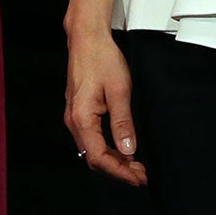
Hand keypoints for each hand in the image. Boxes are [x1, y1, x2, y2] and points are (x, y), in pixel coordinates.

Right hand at [64, 28, 146, 185]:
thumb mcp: (119, 90)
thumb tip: (128, 149)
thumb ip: (123, 122)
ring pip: (92, 150)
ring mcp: (74, 116)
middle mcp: (74, 120)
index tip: (139, 177)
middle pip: (94, 158)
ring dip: (113, 160)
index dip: (120, 171)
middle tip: (141, 174)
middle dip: (118, 170)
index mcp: (82, 118)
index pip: (99, 157)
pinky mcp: (79, 111)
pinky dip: (107, 148)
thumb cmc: (101, 58)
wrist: (87, 38)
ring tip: (135, 164)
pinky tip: (122, 147)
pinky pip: (91, 138)